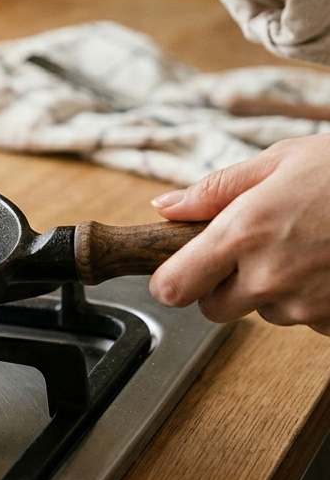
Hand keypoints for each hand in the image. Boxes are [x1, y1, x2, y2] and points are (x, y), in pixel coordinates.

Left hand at [150, 134, 329, 334]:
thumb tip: (165, 207)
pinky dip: (313, 298)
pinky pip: (308, 319)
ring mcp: (307, 305)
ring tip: (307, 245)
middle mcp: (269, 277)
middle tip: (253, 249)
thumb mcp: (280, 160)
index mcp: (242, 233)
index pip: (173, 287)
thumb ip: (215, 190)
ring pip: (265, 312)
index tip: (178, 270)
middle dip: (223, 285)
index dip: (172, 281)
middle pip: (214, 309)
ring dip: (274, 289)